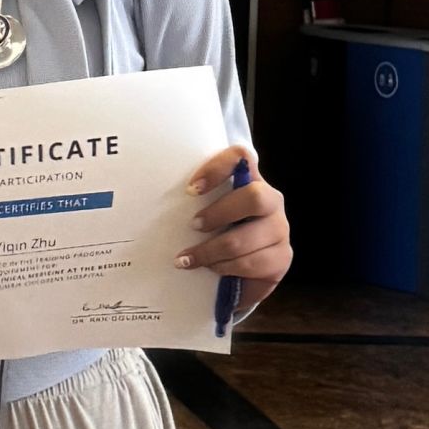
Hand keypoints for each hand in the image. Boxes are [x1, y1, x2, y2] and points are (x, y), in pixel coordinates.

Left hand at [175, 146, 291, 317]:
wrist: (241, 271)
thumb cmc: (217, 232)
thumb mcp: (207, 210)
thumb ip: (195, 198)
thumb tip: (147, 192)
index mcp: (251, 179)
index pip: (242, 157)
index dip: (217, 168)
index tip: (190, 190)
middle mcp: (271, 201)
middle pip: (254, 197)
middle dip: (218, 214)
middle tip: (193, 226)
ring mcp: (280, 230)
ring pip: (246, 239)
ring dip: (212, 251)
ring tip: (190, 259)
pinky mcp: (281, 259)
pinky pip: (252, 264)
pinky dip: (225, 268)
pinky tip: (212, 269)